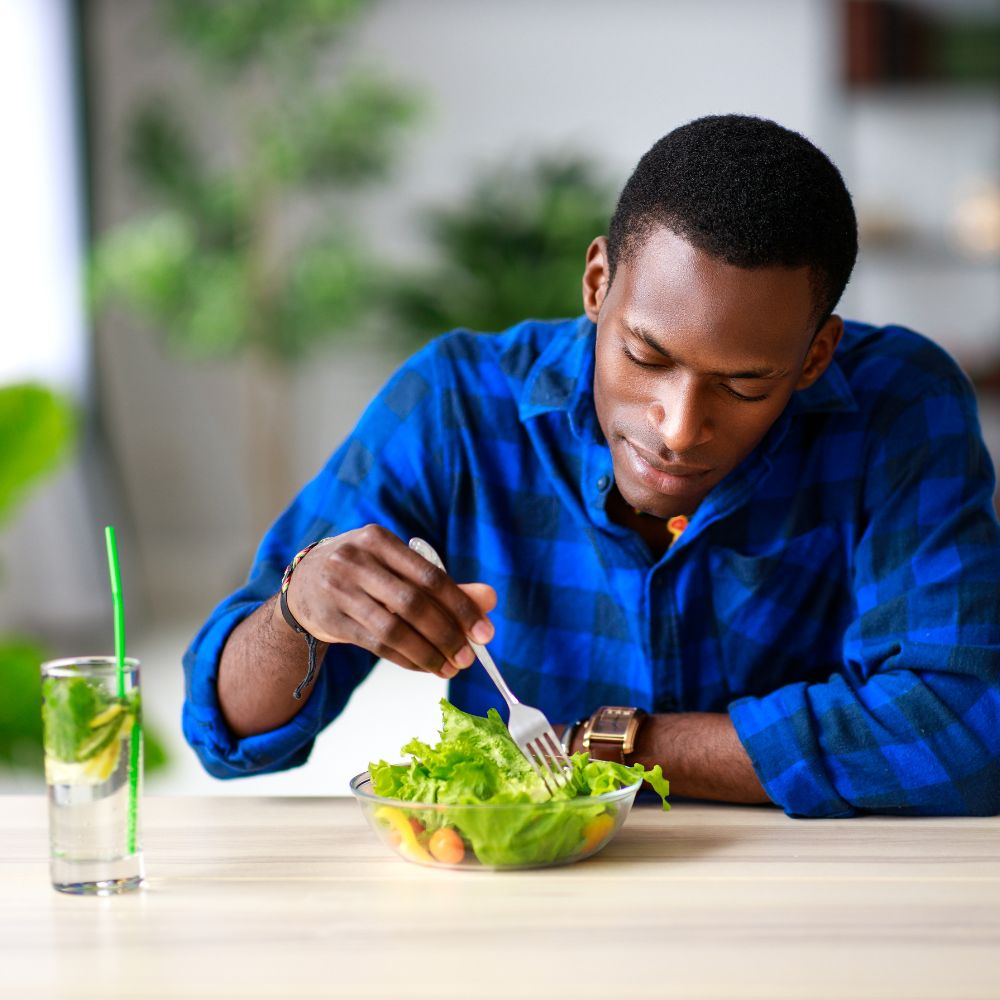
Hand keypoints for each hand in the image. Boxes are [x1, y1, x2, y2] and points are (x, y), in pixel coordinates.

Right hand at [284, 525, 495, 679]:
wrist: (304, 583)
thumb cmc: (366, 572)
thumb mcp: (399, 567)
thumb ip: (444, 584)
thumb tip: (489, 600)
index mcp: (378, 539)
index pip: (430, 575)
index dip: (461, 606)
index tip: (485, 632)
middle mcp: (355, 561)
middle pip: (413, 603)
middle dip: (447, 634)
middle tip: (469, 657)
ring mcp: (339, 590)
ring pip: (394, 629)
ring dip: (428, 653)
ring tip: (450, 668)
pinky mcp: (331, 620)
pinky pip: (377, 645)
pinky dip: (406, 658)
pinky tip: (425, 666)